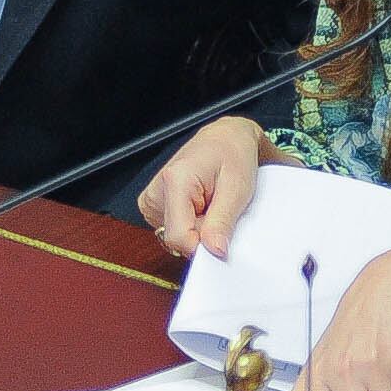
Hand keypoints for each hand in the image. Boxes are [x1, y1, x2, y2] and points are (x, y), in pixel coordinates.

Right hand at [138, 116, 265, 258]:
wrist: (226, 138)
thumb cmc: (233, 154)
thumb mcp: (238, 188)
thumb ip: (222, 222)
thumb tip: (214, 251)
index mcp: (175, 180)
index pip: (179, 237)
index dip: (203, 246)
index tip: (221, 239)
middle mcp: (157, 190)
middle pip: (176, 239)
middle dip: (202, 235)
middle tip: (219, 212)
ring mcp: (153, 199)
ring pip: (175, 237)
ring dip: (198, 229)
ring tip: (211, 204)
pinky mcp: (155, 206)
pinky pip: (174, 230)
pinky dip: (192, 225)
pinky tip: (202, 206)